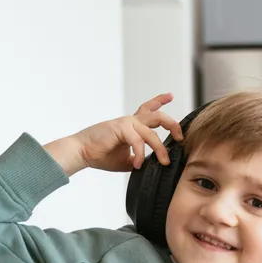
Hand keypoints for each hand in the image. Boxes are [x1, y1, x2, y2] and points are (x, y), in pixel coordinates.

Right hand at [43, 93, 183, 176]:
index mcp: (132, 125)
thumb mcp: (127, 159)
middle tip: (180, 138)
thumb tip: (154, 166)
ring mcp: (126, 123)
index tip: (171, 95)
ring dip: (160, 148)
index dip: (160, 101)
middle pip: (157, 116)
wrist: (81, 153)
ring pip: (152, 131)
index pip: (148, 109)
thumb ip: (141, 158)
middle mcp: (131, 121)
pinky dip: (140, 154)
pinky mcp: (120, 128)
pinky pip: (138, 141)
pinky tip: (137, 164)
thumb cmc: (101, 155)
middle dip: (172, 125)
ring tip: (164, 161)